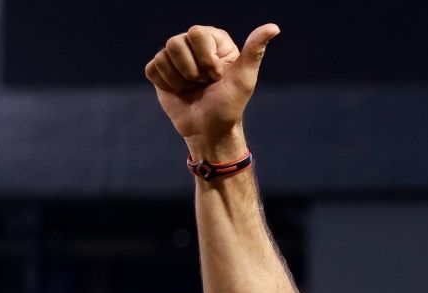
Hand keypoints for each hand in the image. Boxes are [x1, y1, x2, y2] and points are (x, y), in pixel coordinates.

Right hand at [145, 24, 279, 159]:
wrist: (209, 130)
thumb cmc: (229, 105)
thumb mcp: (244, 78)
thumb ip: (255, 50)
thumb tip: (274, 27)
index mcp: (213, 39)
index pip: (197, 34)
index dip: (206, 60)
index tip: (217, 76)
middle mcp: (193, 43)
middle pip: (176, 42)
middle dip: (192, 71)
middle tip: (203, 84)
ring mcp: (174, 57)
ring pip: (163, 56)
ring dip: (179, 81)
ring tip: (192, 88)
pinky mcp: (159, 70)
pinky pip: (153, 69)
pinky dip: (166, 85)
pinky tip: (179, 91)